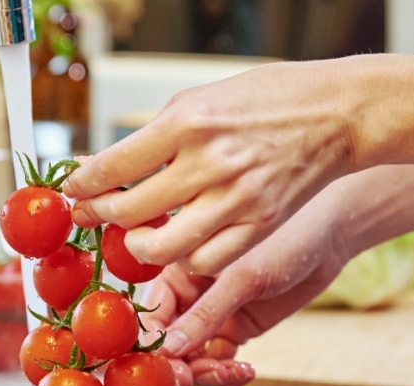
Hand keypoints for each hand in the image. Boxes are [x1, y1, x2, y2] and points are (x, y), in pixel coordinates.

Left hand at [63, 59, 359, 275]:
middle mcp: (211, 161)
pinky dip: (184, 258)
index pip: (115, 164)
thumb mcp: (202, 98)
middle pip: (130, 209)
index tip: (75, 190)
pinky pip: (205, 260)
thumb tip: (108, 166)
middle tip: (95, 214)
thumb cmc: (270, 99)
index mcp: (190, 121)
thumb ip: (157, 135)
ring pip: (163, 247)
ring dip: (138, 246)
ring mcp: (237, 198)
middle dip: (102, 216)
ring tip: (135, 236)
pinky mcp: (259, 226)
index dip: (85, 184)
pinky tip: (179, 243)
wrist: (338, 114)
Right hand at [141, 206, 349, 385]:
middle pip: (170, 343)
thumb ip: (205, 315)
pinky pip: (220, 360)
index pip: (153, 315)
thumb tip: (170, 350)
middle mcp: (190, 296)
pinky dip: (228, 373)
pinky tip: (245, 369)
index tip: (167, 367)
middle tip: (196, 378)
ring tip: (231, 372)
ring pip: (194, 357)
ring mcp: (213, 315)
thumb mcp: (242, 278)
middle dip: (181, 365)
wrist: (330, 237)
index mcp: (177, 271)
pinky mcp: (236, 329)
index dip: (155, 345)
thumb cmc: (286, 237)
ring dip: (207, 373)